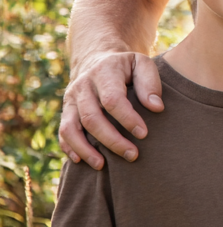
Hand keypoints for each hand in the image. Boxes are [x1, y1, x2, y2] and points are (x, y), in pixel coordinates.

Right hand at [59, 51, 163, 168]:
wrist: (98, 60)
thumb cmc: (127, 67)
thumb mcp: (142, 64)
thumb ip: (150, 83)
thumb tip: (156, 107)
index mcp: (104, 72)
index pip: (112, 99)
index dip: (127, 118)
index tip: (143, 134)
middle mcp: (83, 86)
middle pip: (91, 117)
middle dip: (111, 140)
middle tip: (132, 155)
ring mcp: (71, 99)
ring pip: (71, 128)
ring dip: (85, 150)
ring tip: (102, 166)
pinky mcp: (65, 111)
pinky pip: (62, 133)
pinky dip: (70, 148)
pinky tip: (81, 162)